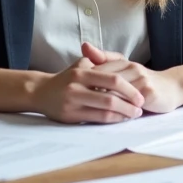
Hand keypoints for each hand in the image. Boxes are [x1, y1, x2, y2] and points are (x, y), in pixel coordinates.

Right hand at [30, 56, 145, 123]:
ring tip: (134, 114)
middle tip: (141, 106)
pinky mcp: (70, 116)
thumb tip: (124, 62)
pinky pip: (96, 119)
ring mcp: (73, 102)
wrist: (40, 92)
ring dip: (123, 114)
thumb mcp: (81, 65)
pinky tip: (120, 119)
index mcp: (82, 72)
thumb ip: (100, 62)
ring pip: (105, 111)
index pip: (112, 80)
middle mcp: (77, 87)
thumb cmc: (67, 78)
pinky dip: (112, 120)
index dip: (130, 88)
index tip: (141, 94)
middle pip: (110, 97)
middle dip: (129, 103)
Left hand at [81, 43, 182, 113]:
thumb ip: (105, 59)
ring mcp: (141, 80)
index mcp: (123, 62)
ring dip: (102, 101)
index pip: (98, 69)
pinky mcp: (149, 92)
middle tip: (77, 101)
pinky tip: (108, 115)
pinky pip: (129, 102)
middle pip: (105, 79)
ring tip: (88, 109)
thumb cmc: (144, 82)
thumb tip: (84, 45)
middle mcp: (132, 68)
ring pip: (116, 91)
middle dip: (90, 91)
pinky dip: (118, 108)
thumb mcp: (124, 69)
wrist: (172, 88)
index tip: (71, 90)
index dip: (84, 81)